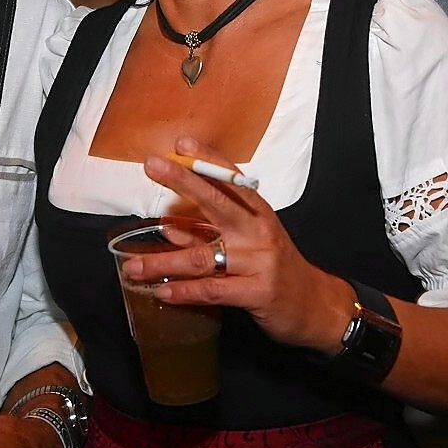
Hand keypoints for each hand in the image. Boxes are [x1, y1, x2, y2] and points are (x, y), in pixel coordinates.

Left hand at [133, 136, 354, 353]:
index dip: (207, 159)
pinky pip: (212, 290)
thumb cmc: (276, 267)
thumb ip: (210, 232)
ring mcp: (258, 262)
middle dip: (182, 181)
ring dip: (164, 261)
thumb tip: (168, 224)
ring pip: (203, 256)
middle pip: (217, 201)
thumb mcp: (250, 243)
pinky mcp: (256, 292)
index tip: (181, 142)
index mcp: (258, 213)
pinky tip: (163, 292)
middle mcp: (258, 231)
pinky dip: (184, 291)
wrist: (315, 305)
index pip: (232, 179)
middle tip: (151, 166)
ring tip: (133, 265)